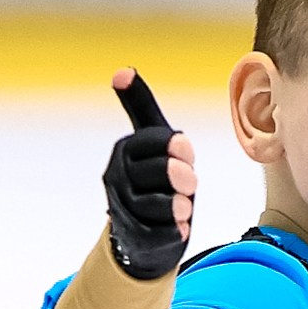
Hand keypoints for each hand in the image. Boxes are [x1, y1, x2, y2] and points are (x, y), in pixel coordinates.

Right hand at [103, 68, 196, 279]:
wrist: (145, 232)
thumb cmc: (156, 179)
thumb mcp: (152, 140)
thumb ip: (141, 105)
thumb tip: (121, 70)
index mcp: (124, 151)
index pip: (150, 140)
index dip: (173, 145)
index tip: (185, 150)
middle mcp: (116, 179)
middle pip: (156, 172)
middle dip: (179, 175)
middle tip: (191, 181)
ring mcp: (121, 210)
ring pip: (154, 205)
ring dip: (177, 205)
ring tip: (185, 207)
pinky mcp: (132, 238)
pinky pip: (155, 234)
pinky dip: (172, 231)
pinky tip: (179, 228)